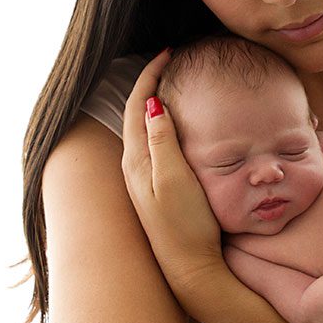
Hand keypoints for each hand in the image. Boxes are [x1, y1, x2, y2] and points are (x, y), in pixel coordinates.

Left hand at [121, 49, 223, 297]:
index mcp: (136, 160)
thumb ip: (162, 142)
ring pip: (143, 126)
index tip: (169, 54)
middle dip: (151, 82)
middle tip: (172, 61)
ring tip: (174, 82)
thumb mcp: (175, 179)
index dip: (150, 75)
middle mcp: (133, 166)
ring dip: (155, 101)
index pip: (137, 105)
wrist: (189, 268)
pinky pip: (151, 141)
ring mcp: (142, 178)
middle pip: (135, 112)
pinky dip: (161, 122)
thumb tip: (153, 104)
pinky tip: (175, 124)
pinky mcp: (154, 188)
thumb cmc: (186, 225)